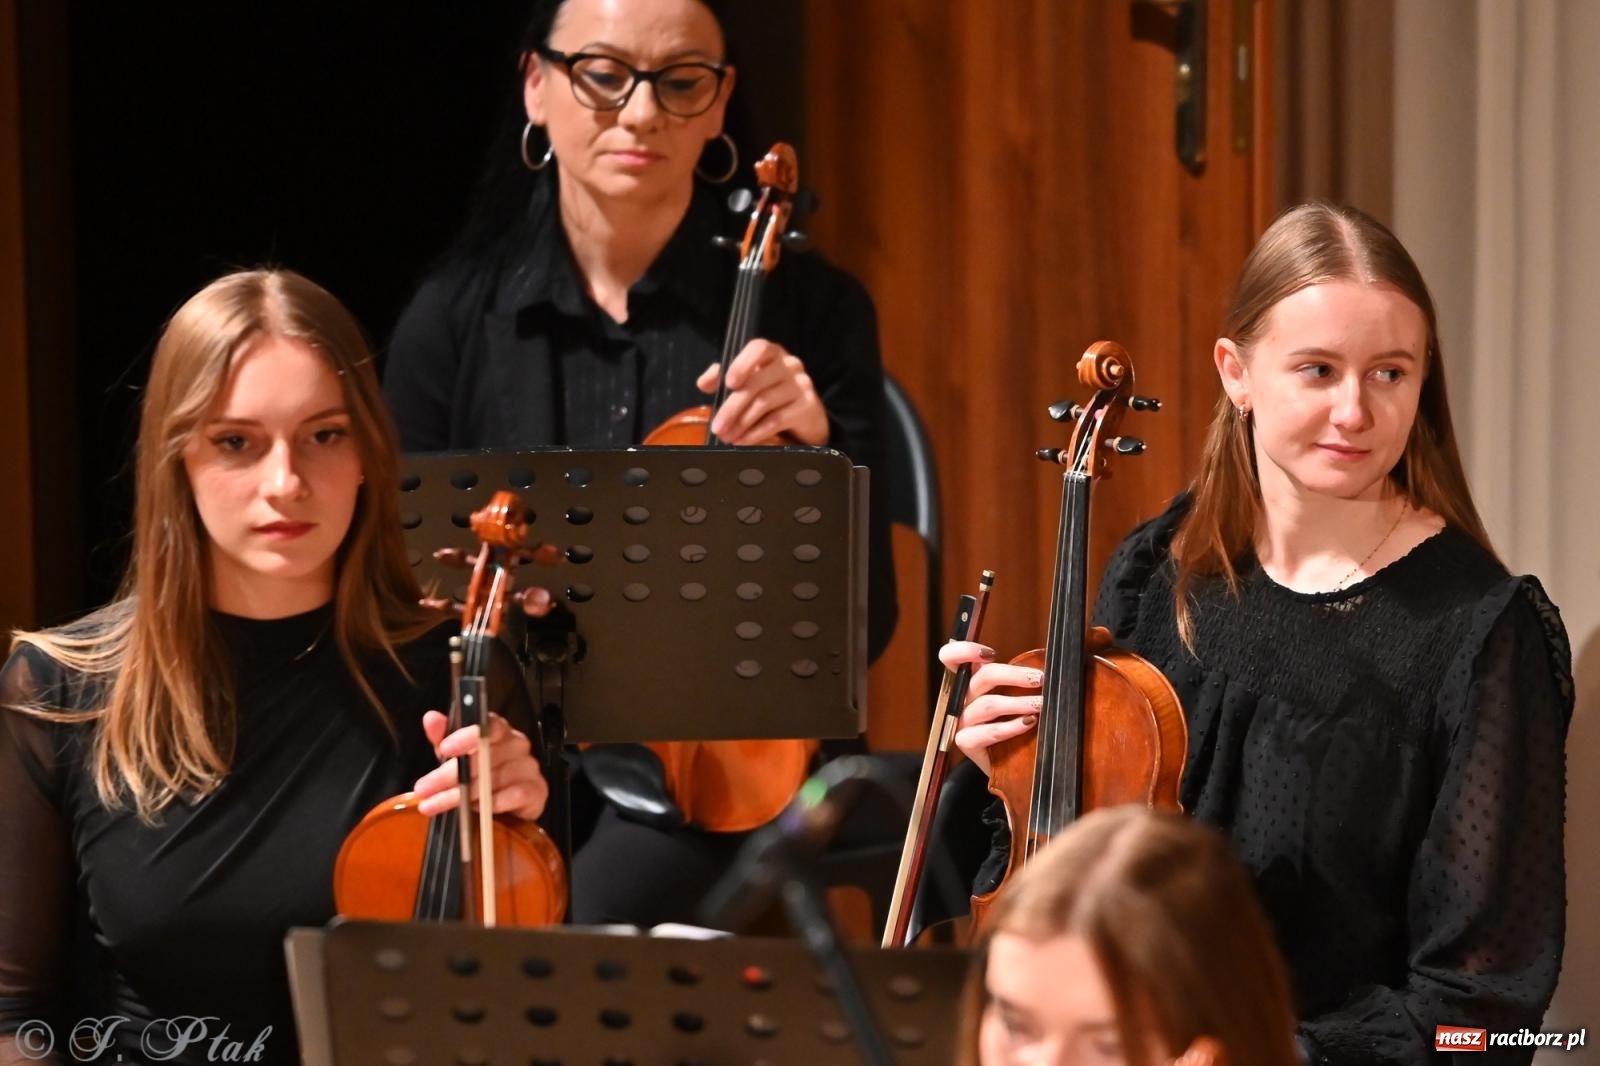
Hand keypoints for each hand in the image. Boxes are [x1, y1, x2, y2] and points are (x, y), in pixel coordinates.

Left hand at [413, 711, 547, 820]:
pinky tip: (476, 810)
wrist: (510, 804)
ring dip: (464, 794)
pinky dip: (495, 803)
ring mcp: (529, 767)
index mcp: (499, 731)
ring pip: (495, 778)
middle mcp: (517, 744)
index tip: (444, 749)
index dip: (467, 736)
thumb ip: (443, 736)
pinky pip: (517, 794)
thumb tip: (431, 718)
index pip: (488, 725)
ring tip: (437, 804)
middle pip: (486, 756)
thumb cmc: (480, 773)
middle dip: (451, 774)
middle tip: (424, 788)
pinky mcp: (537, 790)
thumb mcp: (455, 755)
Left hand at [698, 339, 827, 444]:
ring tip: (727, 437)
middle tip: (717, 427)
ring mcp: (801, 384)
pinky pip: (777, 420)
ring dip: (741, 423)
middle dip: (732, 407)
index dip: (742, 364)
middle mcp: (789, 364)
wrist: (807, 415)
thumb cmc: (772, 394)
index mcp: (772, 353)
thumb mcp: (747, 382)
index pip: (759, 348)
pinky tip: (743, 441)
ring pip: (764, 403)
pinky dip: (756, 433)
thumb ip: (723, 377)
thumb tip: (704, 383)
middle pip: (756, 383)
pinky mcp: (807, 406)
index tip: (729, 383)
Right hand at [941, 640, 1041, 775]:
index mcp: (970, 681)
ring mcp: (962, 721)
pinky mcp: (966, 742)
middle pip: (981, 678)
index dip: (964, 650)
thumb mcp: (1014, 696)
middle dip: (1014, 675)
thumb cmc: (1015, 724)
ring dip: (1019, 702)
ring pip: (988, 705)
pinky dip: (1011, 727)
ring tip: (1041, 704)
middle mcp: (962, 698)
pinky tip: (1029, 723)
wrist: (1009, 764)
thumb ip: (1020, 679)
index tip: (991, 653)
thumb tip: (1045, 662)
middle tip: (1039, 679)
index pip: (951, 658)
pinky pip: (988, 732)